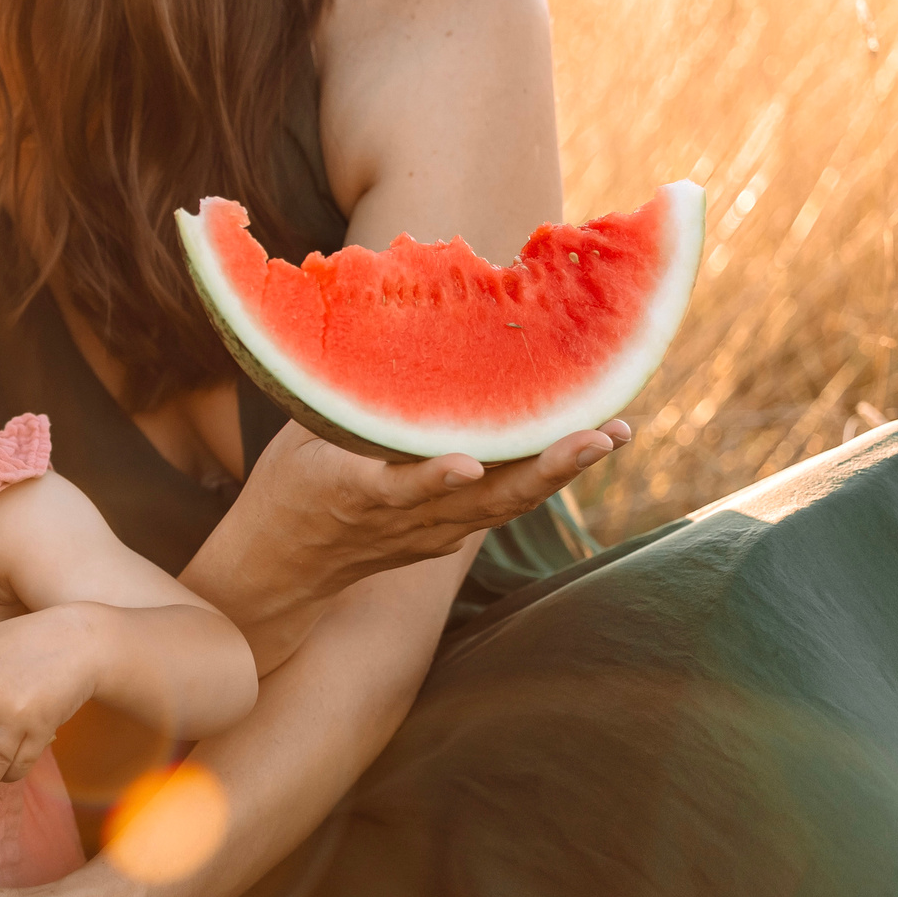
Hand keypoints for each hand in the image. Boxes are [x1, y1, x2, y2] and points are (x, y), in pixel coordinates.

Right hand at [232, 418, 628, 605]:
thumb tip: (386, 328)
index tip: (467, 465)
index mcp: (348, 493)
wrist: (284, 568)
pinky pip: (498, 507)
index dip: (430, 478)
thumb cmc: (288, 485)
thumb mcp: (300, 439)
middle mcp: (400, 521)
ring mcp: (429, 536)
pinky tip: (580, 445)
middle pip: (483, 501)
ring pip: (505, 506)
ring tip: (614, 435)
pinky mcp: (445, 539)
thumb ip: (345, 401)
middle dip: (545, 469)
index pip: (393, 488)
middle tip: (599, 437)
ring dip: (562, 472)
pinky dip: (539, 477)